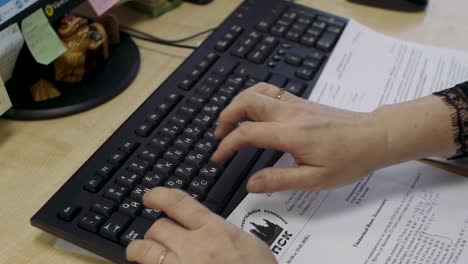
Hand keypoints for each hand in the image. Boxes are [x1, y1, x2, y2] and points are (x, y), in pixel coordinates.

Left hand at [126, 188, 276, 263]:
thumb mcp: (251, 245)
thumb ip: (226, 232)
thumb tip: (211, 227)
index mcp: (215, 230)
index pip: (177, 202)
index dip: (158, 196)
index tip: (150, 197)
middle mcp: (194, 247)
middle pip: (158, 227)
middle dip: (154, 231)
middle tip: (156, 235)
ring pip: (144, 251)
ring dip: (139, 250)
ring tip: (138, 252)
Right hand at [211, 83, 389, 192]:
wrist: (375, 136)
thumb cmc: (350, 159)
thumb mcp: (316, 179)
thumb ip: (280, 180)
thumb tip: (251, 184)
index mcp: (292, 134)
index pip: (247, 133)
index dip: (227, 145)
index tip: (218, 158)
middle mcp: (290, 113)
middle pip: (246, 101)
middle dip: (226, 116)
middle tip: (220, 136)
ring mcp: (296, 104)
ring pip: (257, 91)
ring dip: (238, 104)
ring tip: (232, 123)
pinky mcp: (301, 102)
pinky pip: (270, 91)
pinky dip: (253, 98)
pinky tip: (253, 113)